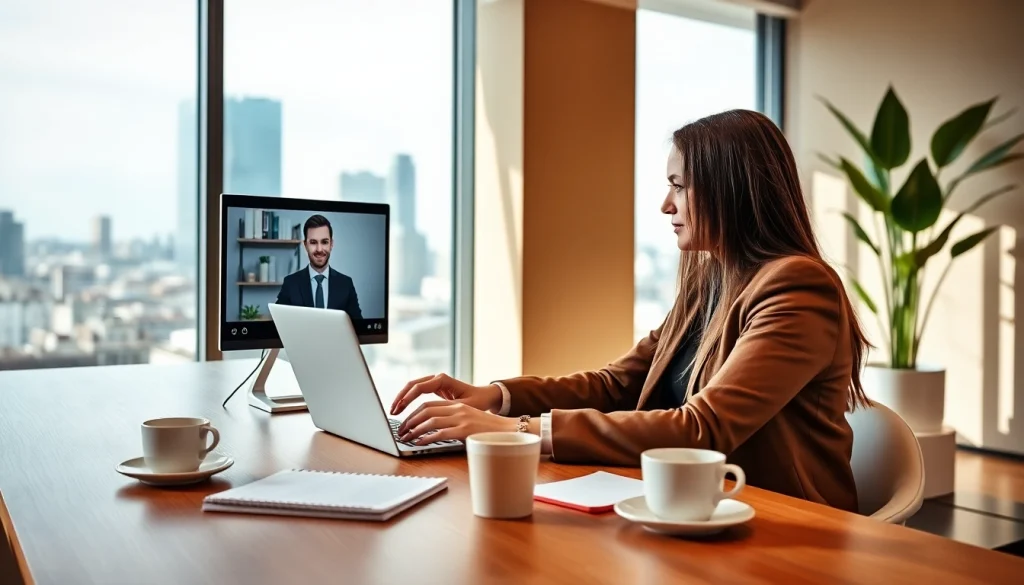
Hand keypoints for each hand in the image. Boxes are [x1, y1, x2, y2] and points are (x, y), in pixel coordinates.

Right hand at [390, 373, 502, 415]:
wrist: (485, 397)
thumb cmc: (477, 402)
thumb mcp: (462, 407)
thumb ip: (446, 410)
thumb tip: (431, 417)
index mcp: (443, 380)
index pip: (419, 387)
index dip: (407, 399)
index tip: (399, 409)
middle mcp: (437, 378)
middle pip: (412, 384)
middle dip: (401, 397)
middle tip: (392, 411)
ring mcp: (435, 382)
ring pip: (412, 387)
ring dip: (402, 398)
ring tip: (394, 411)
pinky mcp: (435, 388)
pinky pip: (417, 392)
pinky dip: (409, 399)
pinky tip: (403, 409)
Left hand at [397, 401, 516, 443]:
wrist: (509, 431)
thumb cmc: (489, 430)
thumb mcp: (469, 419)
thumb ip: (453, 421)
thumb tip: (434, 430)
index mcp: (457, 405)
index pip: (429, 405)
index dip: (414, 413)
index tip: (405, 422)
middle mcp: (457, 409)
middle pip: (426, 410)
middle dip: (410, 421)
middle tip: (401, 431)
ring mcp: (461, 419)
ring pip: (430, 421)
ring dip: (414, 430)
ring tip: (406, 438)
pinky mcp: (464, 430)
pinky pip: (440, 433)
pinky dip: (426, 438)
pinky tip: (419, 443)